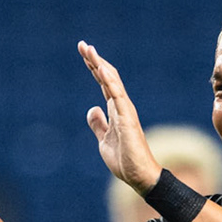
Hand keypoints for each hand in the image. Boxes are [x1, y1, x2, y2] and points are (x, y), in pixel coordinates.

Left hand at [79, 42, 160, 192]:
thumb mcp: (103, 140)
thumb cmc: (125, 160)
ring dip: (100, 65)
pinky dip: (110, 81)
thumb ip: (98, 124)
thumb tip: (92, 109)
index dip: (93, 68)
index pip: (103, 83)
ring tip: (89, 50)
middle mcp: (122, 106)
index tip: (84, 53)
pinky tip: (101, 69)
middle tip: (82, 44)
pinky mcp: (127, 119)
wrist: (139, 176)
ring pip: (112, 81)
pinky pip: (118, 96)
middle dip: (94, 60)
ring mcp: (125, 111)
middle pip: (107, 77)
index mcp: (116, 110)